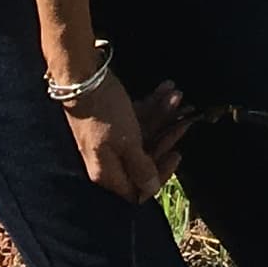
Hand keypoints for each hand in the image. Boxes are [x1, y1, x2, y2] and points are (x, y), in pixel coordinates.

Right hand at [67, 75, 191, 200]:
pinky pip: (136, 118)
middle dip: (167, 135)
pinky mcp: (110, 120)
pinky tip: (165, 89)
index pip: (138, 188)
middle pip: (145, 156)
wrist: (81, 76)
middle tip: (186, 116)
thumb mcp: (127, 143)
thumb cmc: (105, 113)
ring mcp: (109, 139)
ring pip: (143, 132)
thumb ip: (141, 168)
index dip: (160, 173)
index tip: (178, 153)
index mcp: (109, 172)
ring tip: (177, 95)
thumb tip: (150, 190)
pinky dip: (151, 105)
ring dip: (163, 114)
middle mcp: (108, 159)